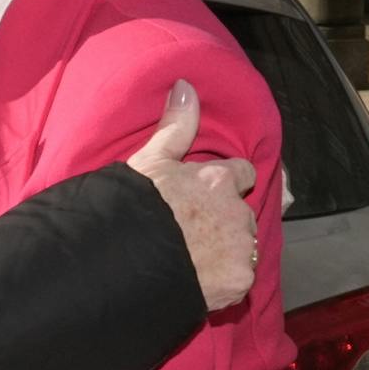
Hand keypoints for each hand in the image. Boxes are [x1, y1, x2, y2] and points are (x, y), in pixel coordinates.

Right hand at [123, 79, 261, 312]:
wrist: (125, 261)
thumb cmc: (133, 208)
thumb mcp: (150, 161)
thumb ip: (175, 127)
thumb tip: (186, 86)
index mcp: (218, 179)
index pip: (243, 173)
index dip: (227, 184)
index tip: (208, 196)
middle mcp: (237, 212)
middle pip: (242, 214)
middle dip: (225, 222)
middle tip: (193, 235)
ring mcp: (240, 249)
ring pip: (242, 248)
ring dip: (227, 252)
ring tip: (194, 262)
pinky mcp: (239, 282)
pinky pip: (238, 281)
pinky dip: (223, 283)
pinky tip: (199, 283)